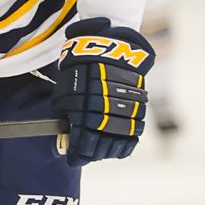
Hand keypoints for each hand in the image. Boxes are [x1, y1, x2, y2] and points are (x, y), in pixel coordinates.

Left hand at [52, 17, 154, 165]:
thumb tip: (66, 130)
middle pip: (100, 144)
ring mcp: (124, 109)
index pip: (81, 140)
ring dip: (107, 152)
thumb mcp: (66, 85)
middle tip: (85, 158)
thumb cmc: (82, 64)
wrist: (110, 44)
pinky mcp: (138, 107)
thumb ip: (66, 109)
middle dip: (91, 155)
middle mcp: (105, 111)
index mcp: (84, 106)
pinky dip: (125, 145)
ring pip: (117, 141)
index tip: (73, 160)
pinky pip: (134, 134)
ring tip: (99, 155)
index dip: (77, 154)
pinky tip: (117, 150)